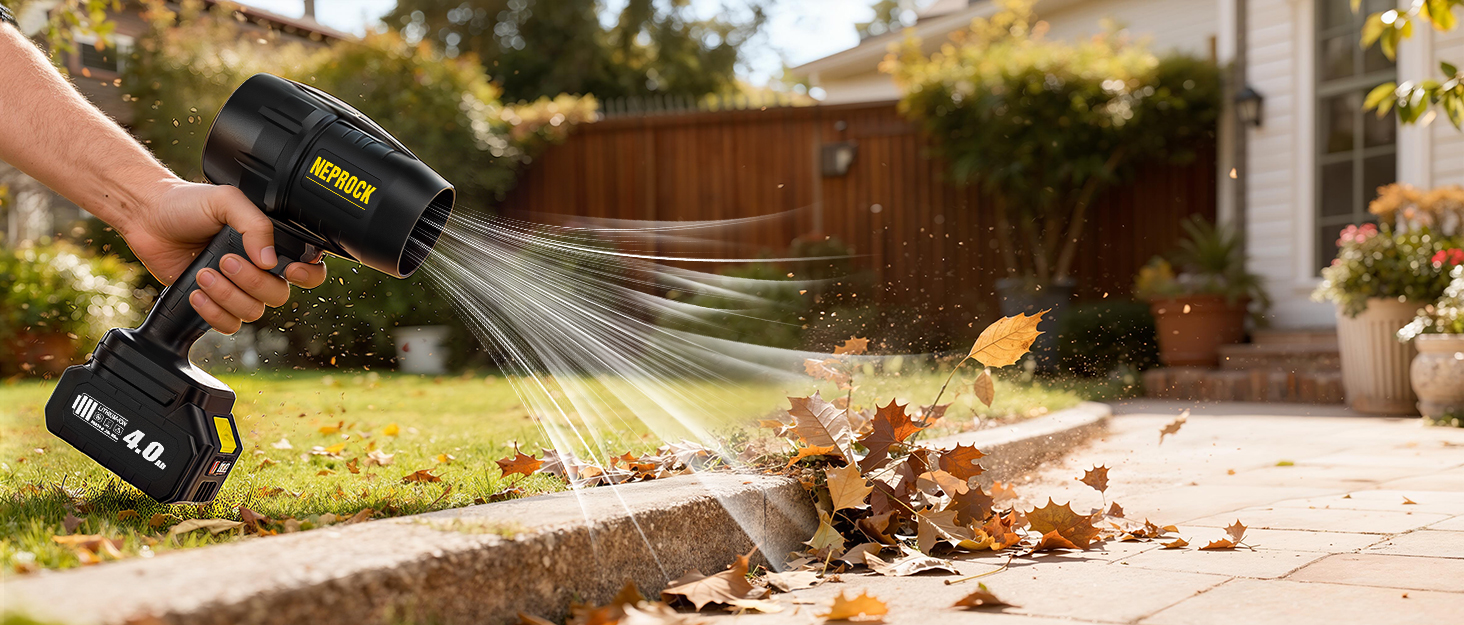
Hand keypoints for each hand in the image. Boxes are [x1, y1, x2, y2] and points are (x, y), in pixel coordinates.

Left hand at [121, 180, 327, 333]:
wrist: (148, 217)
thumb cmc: (187, 204)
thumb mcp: (227, 200)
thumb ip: (255, 225)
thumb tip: (271, 261)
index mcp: (272, 244)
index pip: (309, 269)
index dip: (308, 276)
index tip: (288, 269)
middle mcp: (259, 269)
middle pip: (278, 295)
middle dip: (251, 282)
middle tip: (224, 260)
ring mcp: (237, 289)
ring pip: (253, 312)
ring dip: (227, 296)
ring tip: (203, 273)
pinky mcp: (213, 304)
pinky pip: (228, 325)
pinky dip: (213, 313)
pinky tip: (196, 292)